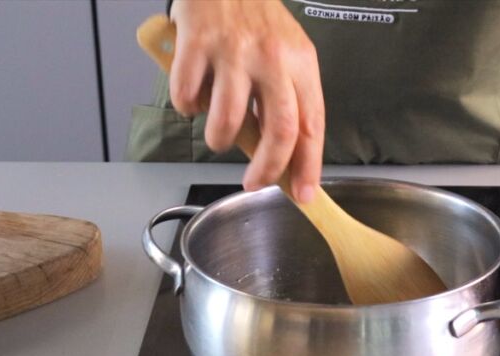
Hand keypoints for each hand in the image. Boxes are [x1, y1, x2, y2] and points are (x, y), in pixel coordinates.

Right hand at [170, 0, 323, 202]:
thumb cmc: (254, 16)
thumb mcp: (287, 52)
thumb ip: (287, 98)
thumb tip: (283, 154)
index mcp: (300, 62)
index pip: (312, 124)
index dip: (308, 165)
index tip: (303, 193)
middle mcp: (271, 57)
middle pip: (279, 130)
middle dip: (266, 169)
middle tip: (254, 182)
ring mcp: (233, 51)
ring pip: (227, 120)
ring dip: (219, 140)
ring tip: (218, 134)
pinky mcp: (197, 44)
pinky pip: (188, 96)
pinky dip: (187, 107)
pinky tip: (194, 96)